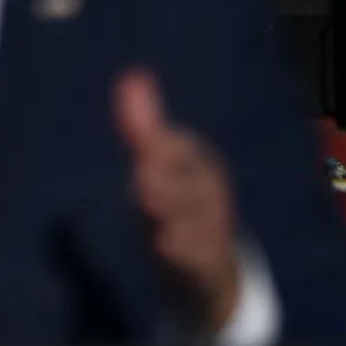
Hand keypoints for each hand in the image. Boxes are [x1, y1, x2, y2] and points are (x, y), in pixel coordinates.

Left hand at [114, 68, 242, 333]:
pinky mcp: (207, 264)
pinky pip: (199, 258)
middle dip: (166, 180)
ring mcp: (212, 230)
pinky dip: (184, 253)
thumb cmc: (176, 202)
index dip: (163, 148)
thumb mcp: (159, 164)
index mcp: (199, 164)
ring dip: (175, 215)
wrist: (209, 268)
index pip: (182, 149)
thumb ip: (142, 125)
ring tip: (152, 210)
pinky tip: (166, 249)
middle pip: (190, 183)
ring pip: (196, 221)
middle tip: (141, 179)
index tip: (143, 147)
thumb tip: (132, 76)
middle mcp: (210, 194)